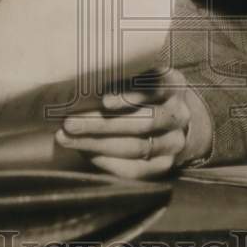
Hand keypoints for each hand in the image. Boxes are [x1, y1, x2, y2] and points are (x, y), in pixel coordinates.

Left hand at [55, 69, 211, 179]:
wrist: (175, 121)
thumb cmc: (144, 92)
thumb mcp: (140, 76)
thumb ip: (119, 78)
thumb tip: (79, 85)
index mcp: (173, 85)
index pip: (155, 88)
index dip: (130, 95)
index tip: (104, 100)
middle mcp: (179, 114)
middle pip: (142, 122)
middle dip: (102, 123)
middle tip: (69, 122)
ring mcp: (174, 142)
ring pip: (136, 147)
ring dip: (97, 144)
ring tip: (67, 139)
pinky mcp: (164, 165)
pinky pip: (135, 169)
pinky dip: (107, 162)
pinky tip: (85, 154)